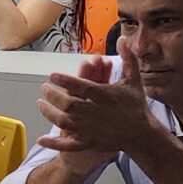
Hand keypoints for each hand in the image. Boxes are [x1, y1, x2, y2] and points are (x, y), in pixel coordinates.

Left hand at [38, 53, 156, 159]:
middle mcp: (96, 113)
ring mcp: (91, 130)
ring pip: (64, 122)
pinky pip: (69, 145)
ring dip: (49, 113)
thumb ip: (128, 58)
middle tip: (43, 88)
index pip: (81, 86)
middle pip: (68, 104)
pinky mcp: (90, 142)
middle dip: (52, 96)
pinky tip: (41, 139)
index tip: (52, 75)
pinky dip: (54, 143)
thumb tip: (123, 39)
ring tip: (40, 104)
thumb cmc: (136, 106)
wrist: (142, 134)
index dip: (64, 80)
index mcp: (105, 96)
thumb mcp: (134, 80)